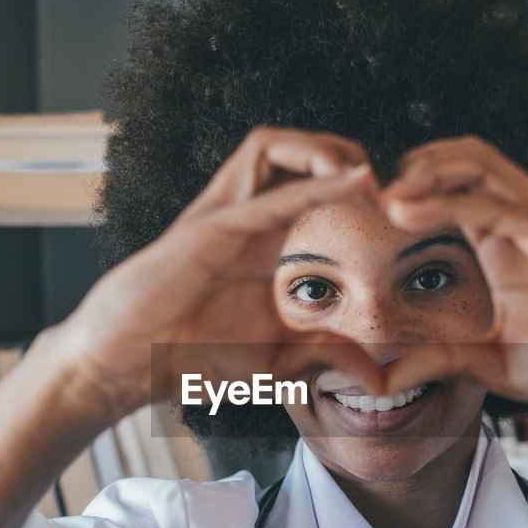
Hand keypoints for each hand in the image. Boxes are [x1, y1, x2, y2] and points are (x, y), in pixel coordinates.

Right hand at [56, 127, 386, 418]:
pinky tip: (351, 183)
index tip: (404, 213)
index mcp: (263, 240)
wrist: (123, 365)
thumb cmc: (184, 357)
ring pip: (273, 147)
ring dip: (326, 150)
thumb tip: (377, 380)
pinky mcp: (205, 231)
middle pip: (300, 153)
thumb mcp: (274, 361)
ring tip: (369, 176)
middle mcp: (244, 217)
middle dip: (351, 155)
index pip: (314, 186)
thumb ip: (323, 360)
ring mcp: (222, 218)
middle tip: (393, 188)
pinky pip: (261, 194)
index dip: (361, 189)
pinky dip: (308, 184)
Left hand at [376, 136, 527, 404]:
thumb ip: (442, 361)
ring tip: (379, 192)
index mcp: (498, 245)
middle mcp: (516, 222)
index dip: (397, 197)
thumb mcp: (495, 365)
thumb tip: (381, 378)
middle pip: (455, 162)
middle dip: (403, 168)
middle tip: (355, 193)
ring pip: (475, 162)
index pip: (441, 197)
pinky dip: (445, 200)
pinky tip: (404, 209)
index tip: (350, 217)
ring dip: (422, 168)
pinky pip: (494, 203)